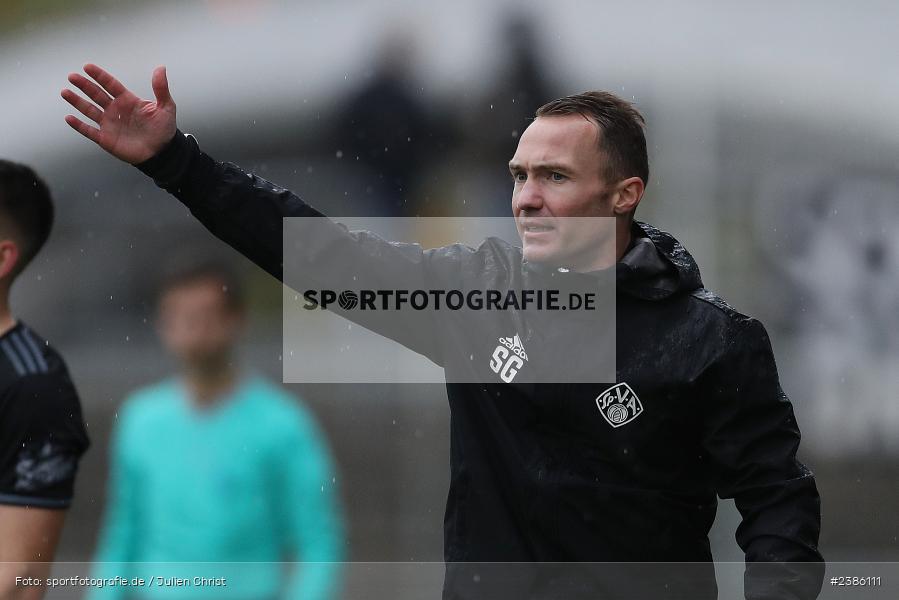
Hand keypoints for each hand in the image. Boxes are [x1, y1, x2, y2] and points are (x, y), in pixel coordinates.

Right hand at [62, 64, 176, 163]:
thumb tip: (161, 68)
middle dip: (84, 85)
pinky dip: (79, 125)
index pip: (110, 84)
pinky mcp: (106, 139)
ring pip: (89, 110)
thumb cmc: (164, 129)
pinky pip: (89, 131)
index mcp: (127, 100)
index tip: (88, 67)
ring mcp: (109, 124)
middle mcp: (115, 110)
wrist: (162, 152)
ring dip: (77, 101)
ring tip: (65, 92)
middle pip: (96, 94)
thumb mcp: (166, 107)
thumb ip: (161, 88)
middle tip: (72, 76)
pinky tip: (69, 118)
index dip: (99, 76)